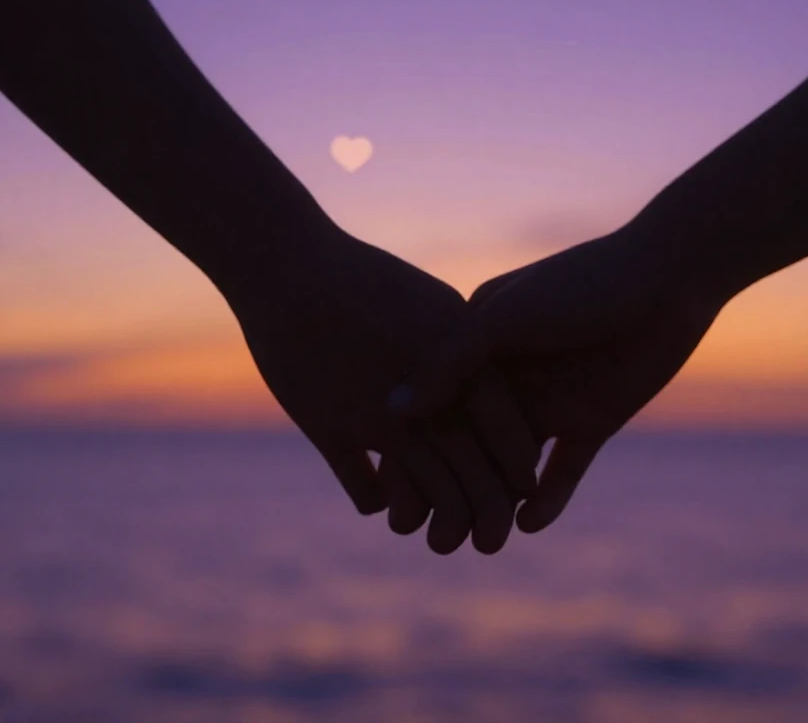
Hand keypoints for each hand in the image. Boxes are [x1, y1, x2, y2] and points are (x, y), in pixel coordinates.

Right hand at [221, 225, 538, 553]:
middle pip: (480, 483)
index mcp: (465, 367)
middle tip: (489, 542)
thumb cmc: (365, 281)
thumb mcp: (433, 310)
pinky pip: (366, 491)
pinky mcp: (331, 431)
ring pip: (430, 500)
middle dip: (490, 521)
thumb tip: (485, 391)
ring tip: (435, 537)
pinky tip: (380, 498)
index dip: (518, 476)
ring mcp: (380, 419)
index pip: (514, 443)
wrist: (289, 264)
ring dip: (438, 527)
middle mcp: (431, 399)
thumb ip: (466, 352)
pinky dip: (378, 502)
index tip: (517, 491)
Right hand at [388, 228, 731, 532]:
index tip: (390, 500)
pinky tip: (529, 525)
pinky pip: (561, 472)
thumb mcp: (502, 318)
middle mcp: (506, 379)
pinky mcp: (591, 423)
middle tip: (429, 538)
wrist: (668, 278)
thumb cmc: (578, 285)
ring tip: (477, 541)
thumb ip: (450, 364)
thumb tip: (392, 412)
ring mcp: (549, 403)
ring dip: (493, 503)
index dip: (411, 454)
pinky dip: (547, 500)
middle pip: (467, 447)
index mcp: (475, 345)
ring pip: (510, 467)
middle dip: (449, 493)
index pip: (433, 409)